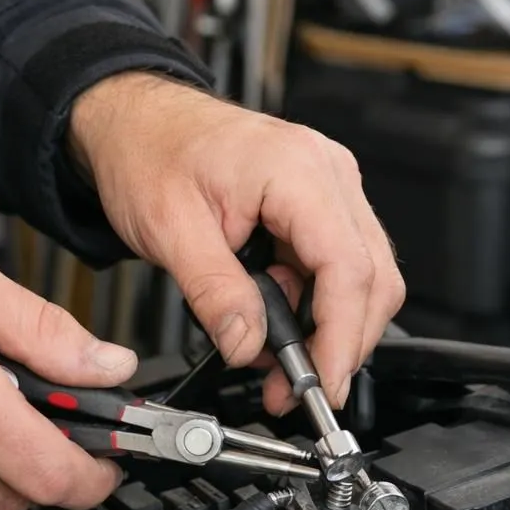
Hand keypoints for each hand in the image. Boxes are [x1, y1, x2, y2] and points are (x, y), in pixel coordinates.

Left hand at [71, 73, 405, 413]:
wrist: (136, 120)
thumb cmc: (150, 152)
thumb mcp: (169, 229)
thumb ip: (214, 293)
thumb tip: (247, 346)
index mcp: (297, 169)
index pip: (349, 268)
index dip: (341, 336)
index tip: (322, 383)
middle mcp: (328, 173)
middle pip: (373, 278)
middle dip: (340, 344)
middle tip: (294, 389)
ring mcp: (330, 186)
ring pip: (365, 277)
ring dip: (329, 329)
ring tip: (276, 361)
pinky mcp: (321, 203)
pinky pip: (340, 266)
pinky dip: (316, 306)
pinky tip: (278, 324)